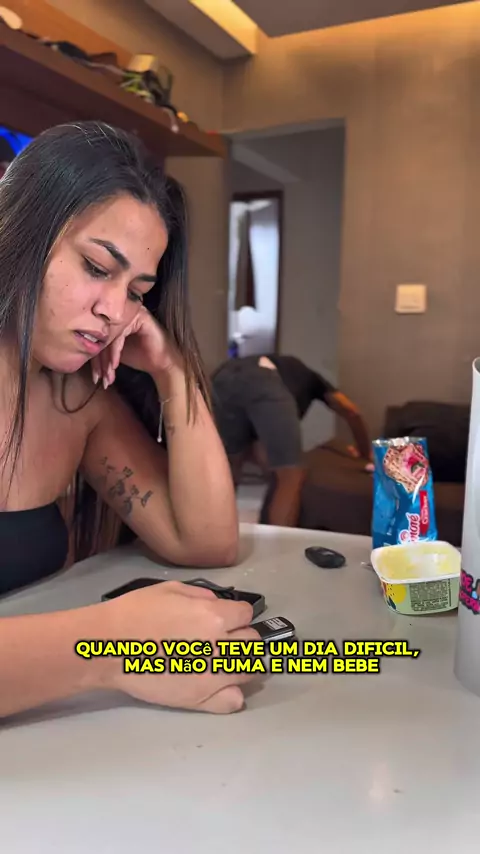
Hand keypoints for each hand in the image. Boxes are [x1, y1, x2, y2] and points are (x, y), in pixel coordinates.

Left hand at [91, 307, 181, 388]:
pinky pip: (121, 335)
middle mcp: (121, 313)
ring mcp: (131, 313)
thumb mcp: (115, 355)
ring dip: (107, 359)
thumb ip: (101, 351)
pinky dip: (116, 352)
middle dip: (100, 362)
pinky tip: (114, 365)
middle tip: (98, 378)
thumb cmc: (141, 357)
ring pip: (110, 336)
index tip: (94, 377)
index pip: (98, 337)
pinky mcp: (140, 317)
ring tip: (107, 376)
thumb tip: (78, 357)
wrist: (163, 362)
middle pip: (102, 336)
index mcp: (113, 319)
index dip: (94, 359)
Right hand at [102, 580, 263, 713]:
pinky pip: (234, 701)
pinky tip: (219, 684)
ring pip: (249, 670)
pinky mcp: (200, 700)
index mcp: (214, 617)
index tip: (224, 617)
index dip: (236, 614)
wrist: (109, 647)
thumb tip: (218, 603)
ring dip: (239, 662)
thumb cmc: (136, 612)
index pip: (246, 614)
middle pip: (251, 642)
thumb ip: (201, 595)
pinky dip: (232, 693)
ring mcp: (213, 677)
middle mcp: (221, 647)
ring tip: (221, 660)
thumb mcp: (170, 589)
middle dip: (240, 636)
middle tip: (221, 637)